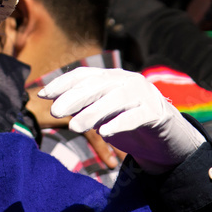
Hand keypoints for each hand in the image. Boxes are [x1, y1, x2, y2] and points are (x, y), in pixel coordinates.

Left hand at [40, 67, 204, 173]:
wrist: (168, 136)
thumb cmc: (129, 122)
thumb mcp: (104, 115)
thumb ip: (85, 108)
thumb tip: (58, 105)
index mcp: (111, 77)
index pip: (83, 75)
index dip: (62, 83)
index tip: (43, 94)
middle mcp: (127, 81)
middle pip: (97, 85)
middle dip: (73, 97)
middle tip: (55, 111)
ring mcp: (144, 95)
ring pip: (115, 99)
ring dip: (93, 113)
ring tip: (74, 127)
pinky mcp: (157, 113)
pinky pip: (136, 116)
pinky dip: (120, 123)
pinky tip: (105, 133)